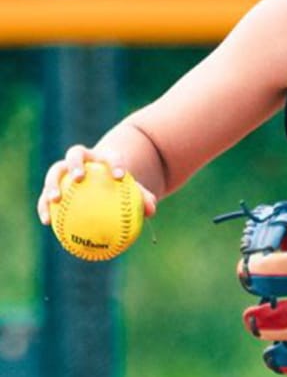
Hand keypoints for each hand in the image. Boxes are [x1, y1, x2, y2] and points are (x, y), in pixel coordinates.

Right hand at [37, 144, 158, 224]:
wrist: (103, 178)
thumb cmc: (122, 186)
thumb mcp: (134, 190)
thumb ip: (143, 198)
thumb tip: (151, 211)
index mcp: (105, 157)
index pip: (111, 156)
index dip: (115, 164)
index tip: (119, 177)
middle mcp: (83, 158)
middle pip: (75, 154)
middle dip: (75, 164)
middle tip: (78, 178)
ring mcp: (66, 168)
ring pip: (55, 171)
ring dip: (52, 183)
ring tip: (54, 200)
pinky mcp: (55, 182)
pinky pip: (46, 192)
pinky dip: (45, 205)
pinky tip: (47, 221)